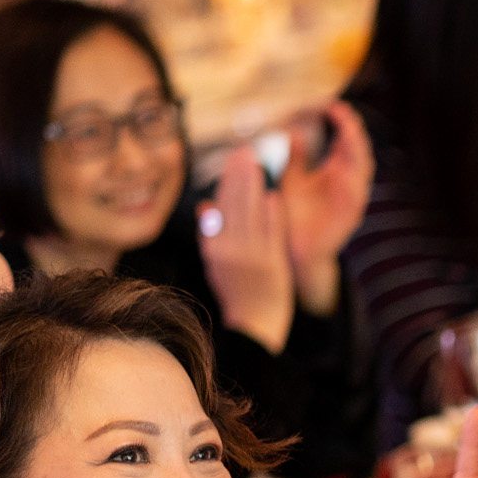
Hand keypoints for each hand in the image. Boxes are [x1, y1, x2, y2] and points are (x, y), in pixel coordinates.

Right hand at [199, 145, 293, 353]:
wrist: (254, 326)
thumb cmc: (236, 293)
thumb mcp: (215, 264)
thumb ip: (210, 235)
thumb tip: (204, 205)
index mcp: (213, 249)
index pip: (218, 207)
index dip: (225, 182)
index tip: (231, 161)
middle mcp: (228, 251)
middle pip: (232, 205)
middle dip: (238, 176)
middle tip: (244, 152)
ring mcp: (250, 257)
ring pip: (250, 215)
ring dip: (254, 187)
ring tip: (258, 164)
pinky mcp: (271, 265)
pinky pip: (270, 234)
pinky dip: (271, 214)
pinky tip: (273, 195)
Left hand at [281, 103, 373, 315]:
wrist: (294, 249)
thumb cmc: (294, 215)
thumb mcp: (293, 180)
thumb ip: (296, 158)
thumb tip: (295, 131)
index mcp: (336, 171)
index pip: (346, 140)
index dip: (343, 122)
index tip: (331, 105)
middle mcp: (347, 182)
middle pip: (358, 149)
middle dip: (353, 130)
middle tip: (343, 112)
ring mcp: (351, 199)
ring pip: (363, 168)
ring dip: (358, 149)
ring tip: (349, 130)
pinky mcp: (350, 216)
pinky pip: (357, 195)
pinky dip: (354, 180)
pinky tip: (346, 165)